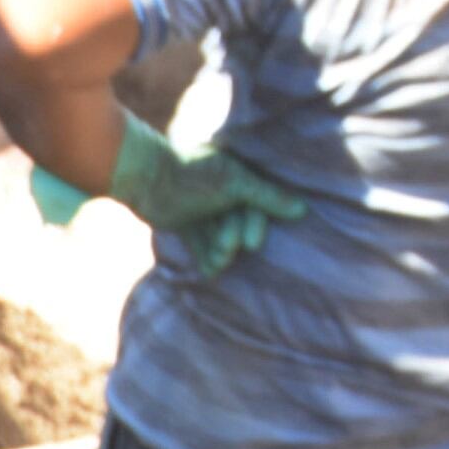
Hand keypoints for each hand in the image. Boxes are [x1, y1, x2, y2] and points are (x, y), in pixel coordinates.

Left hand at [104, 109, 303, 270]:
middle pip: (241, 223)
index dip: (256, 224)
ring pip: (222, 238)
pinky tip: (210, 272)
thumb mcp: (235, 185)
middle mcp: (226, 192)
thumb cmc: (194, 176)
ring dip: (221, 252)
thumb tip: (302, 210)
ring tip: (217, 260)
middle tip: (226, 247)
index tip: (251, 243)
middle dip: (234, 238)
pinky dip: (207, 259)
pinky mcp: (188, 226)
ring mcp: (206, 210)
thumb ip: (267, 197)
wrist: (146, 179)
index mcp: (240, 176)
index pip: (259, 204)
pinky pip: (203, 246)